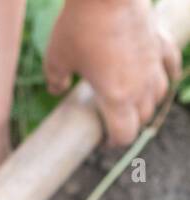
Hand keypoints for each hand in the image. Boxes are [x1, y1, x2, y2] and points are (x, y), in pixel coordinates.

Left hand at [44, 0, 180, 145]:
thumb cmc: (79, 28)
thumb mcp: (56, 60)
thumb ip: (56, 81)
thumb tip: (56, 89)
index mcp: (117, 96)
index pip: (125, 134)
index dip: (114, 142)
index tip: (102, 141)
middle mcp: (142, 84)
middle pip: (143, 116)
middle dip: (129, 124)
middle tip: (113, 123)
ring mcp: (155, 62)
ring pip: (159, 94)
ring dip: (147, 103)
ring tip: (132, 104)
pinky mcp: (160, 41)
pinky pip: (171, 66)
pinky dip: (166, 75)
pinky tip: (160, 78)